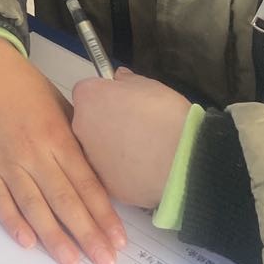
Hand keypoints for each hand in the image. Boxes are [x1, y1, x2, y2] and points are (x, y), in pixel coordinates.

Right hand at [0, 35, 127, 263]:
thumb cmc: (25, 86)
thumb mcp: (60, 105)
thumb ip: (76, 139)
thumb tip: (99, 174)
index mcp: (57, 134)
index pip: (86, 182)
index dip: (104, 214)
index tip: (119, 240)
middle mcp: (33, 150)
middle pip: (65, 199)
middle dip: (87, 233)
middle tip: (105, 262)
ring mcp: (5, 159)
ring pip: (33, 205)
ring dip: (53, 236)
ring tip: (72, 262)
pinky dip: (12, 221)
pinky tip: (27, 242)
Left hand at [70, 67, 191, 207]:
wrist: (183, 160)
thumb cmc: (165, 114)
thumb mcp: (149, 85)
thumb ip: (127, 80)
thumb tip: (119, 78)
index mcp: (88, 98)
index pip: (87, 92)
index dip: (105, 95)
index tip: (122, 102)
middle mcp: (80, 127)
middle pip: (87, 121)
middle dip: (105, 122)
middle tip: (134, 126)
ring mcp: (90, 158)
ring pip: (97, 149)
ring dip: (112, 148)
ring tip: (143, 151)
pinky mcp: (105, 184)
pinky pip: (111, 173)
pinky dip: (123, 172)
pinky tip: (145, 170)